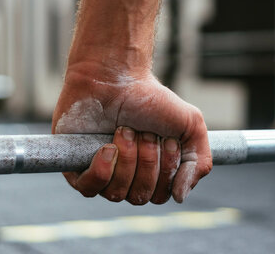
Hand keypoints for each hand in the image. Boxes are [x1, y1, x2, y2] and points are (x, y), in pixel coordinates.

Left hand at [52, 62, 211, 203]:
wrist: (116, 77)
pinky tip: (108, 147)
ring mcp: (101, 173)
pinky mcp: (76, 166)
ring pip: (116, 193)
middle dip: (146, 161)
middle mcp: (127, 177)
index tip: (166, 140)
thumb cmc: (151, 99)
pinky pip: (89, 188)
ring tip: (124, 130)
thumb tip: (179, 196)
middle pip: (140, 196)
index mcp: (152, 172)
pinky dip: (102, 170)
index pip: (161, 195)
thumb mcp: (191, 125)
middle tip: (144, 131)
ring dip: (127, 160)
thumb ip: (199, 163)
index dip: (166, 171)